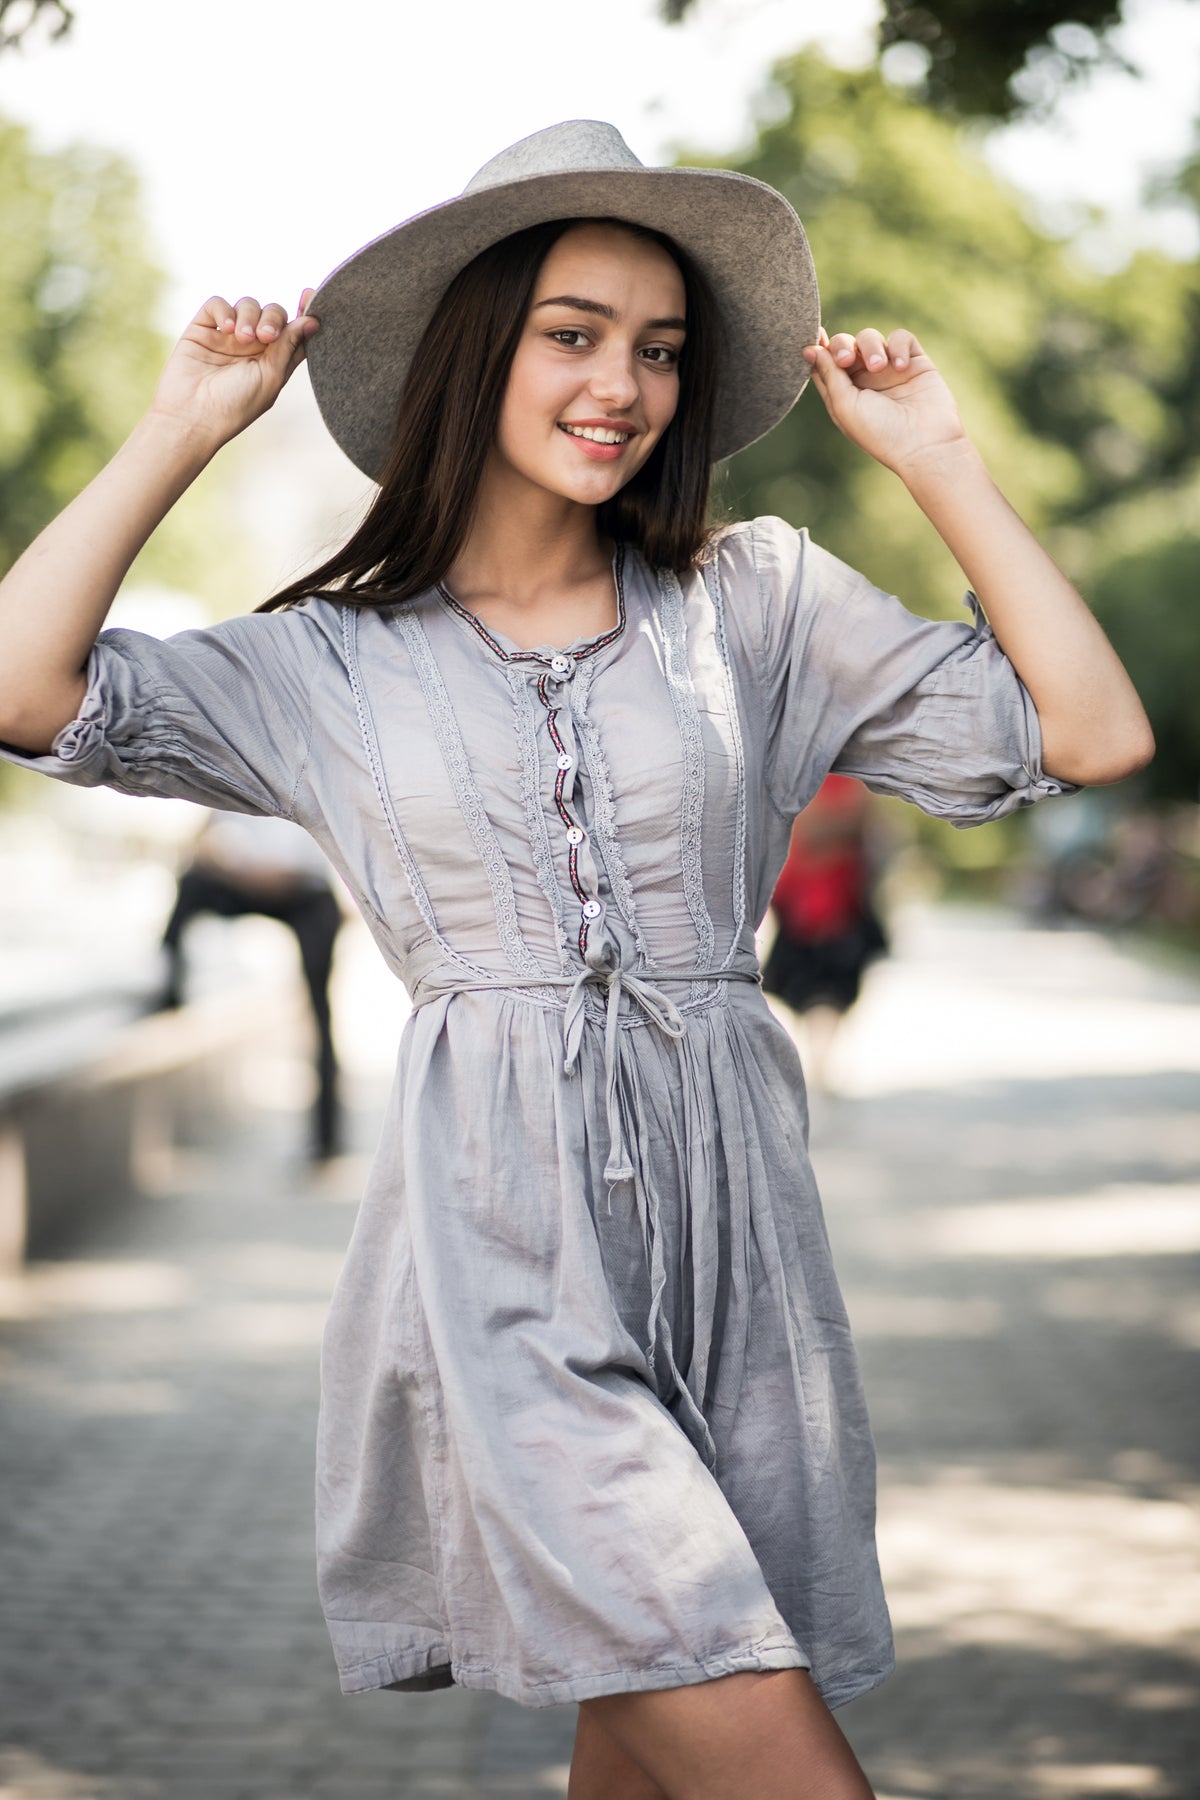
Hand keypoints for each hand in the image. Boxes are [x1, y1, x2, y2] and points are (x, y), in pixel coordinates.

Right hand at [148, 291, 319, 447]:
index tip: (310, 295)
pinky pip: (217, 304)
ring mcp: (227, 336)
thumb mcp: (271, 377)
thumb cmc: (236, 405)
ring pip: (248, 305)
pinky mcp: (203, 329)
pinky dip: (225, 310)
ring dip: (249, 316)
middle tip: (265, 336)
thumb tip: (312, 321)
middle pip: (273, 314)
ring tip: (241, 337)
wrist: (192, 415)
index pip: (294, 332)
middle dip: (273, 318)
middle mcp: (253, 347)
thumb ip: (289, 346)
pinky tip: (227, 328)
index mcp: (274, 361)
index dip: (304, 312)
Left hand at [803, 327, 969, 479]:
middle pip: (845, 345)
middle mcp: (864, 381)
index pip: (825, 364)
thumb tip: (810, 350)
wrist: (925, 444)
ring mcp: (889, 370)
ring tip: (879, 367)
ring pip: (870, 338)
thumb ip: (828, 374)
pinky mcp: (914, 362)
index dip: (817, 348)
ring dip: (871, 347)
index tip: (814, 337)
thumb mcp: (845, 406)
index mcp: (843, 394)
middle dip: (842, 345)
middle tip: (846, 359)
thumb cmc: (880, 432)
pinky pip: (902, 338)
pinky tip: (901, 367)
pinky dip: (899, 346)